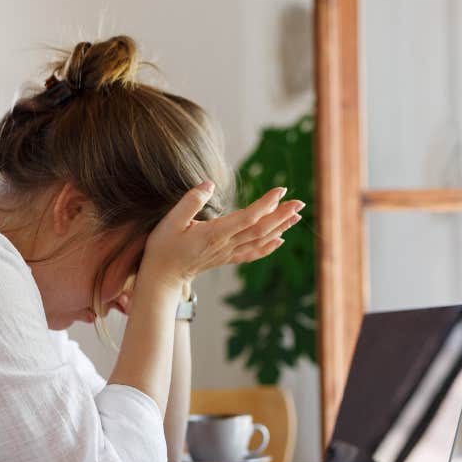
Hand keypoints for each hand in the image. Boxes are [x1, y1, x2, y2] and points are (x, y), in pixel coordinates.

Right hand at [139, 182, 303, 290]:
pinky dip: (268, 247)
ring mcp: (227, 253)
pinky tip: (280, 240)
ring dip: (280, 227)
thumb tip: (209, 184)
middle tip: (300, 202)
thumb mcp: (170, 221)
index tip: (280, 190)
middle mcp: (225, 245)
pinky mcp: (225, 258)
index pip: (248, 217)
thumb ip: (190, 201)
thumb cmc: (163, 247)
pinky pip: (251, 254)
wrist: (162, 277)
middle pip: (260, 229)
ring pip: (259, 240)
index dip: (266, 204)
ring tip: (296, 215)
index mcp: (214, 234)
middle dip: (281, 215)